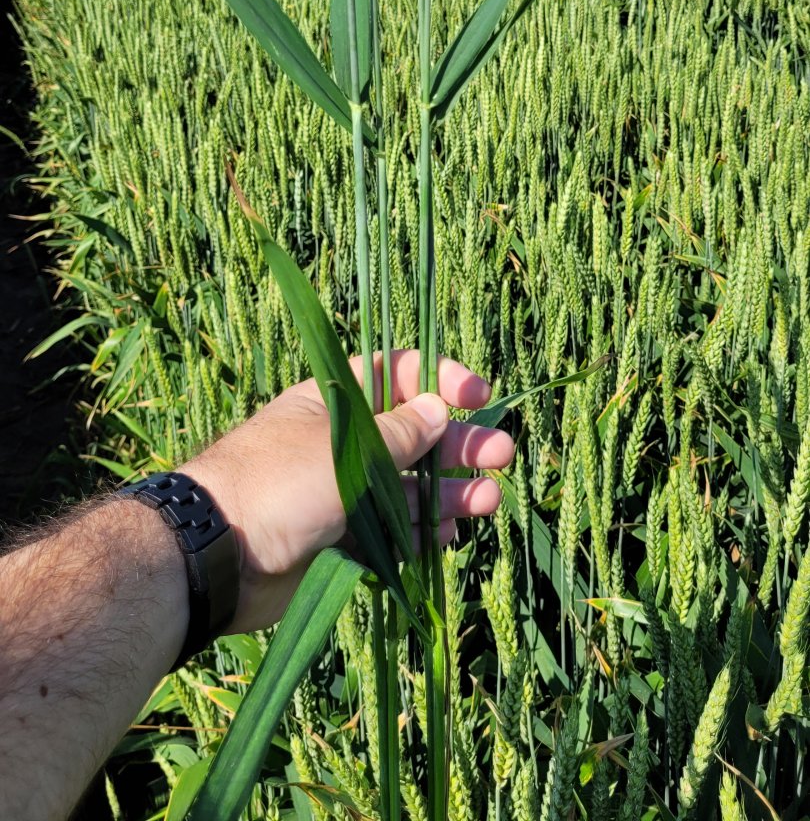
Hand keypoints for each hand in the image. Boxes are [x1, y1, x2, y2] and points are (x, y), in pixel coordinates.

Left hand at [191, 350, 514, 630]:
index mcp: (337, 401)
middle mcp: (342, 442)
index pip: (399, 375)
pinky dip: (418, 533)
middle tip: (502, 455)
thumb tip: (437, 408)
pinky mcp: (339, 538)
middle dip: (458, 444)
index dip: (441, 381)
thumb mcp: (344, 450)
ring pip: (407, 486)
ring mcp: (340, 492)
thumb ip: (398, 434)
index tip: (478, 397)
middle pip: (414, 435)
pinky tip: (446, 536)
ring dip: (447, 492)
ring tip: (486, 501)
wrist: (213, 558)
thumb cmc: (276, 485)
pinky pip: (390, 531)